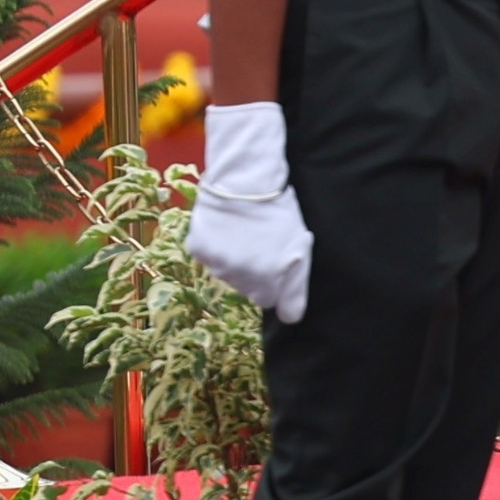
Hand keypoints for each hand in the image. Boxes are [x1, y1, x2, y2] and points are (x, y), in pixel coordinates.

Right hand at [184, 100, 312, 323]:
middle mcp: (241, 280)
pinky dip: (216, 247)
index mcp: (268, 282)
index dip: (276, 282)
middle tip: (261, 243)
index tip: (278, 262)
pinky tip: (226, 227)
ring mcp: (218, 265)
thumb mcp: (300, 248)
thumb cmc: (279, 211)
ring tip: (244, 232)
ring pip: (228, 274)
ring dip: (236, 260)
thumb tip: (291, 319)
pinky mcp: (199, 250)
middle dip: (256, 274)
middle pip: (249, 290)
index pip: (271, 301)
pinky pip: (209, 258)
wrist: (245, 179)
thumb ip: (296, 291)